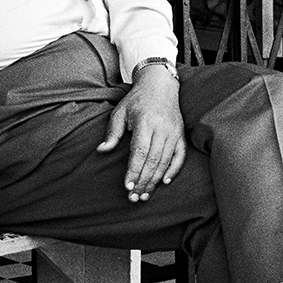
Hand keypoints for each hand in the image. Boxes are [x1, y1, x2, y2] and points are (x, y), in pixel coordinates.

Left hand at [97, 65, 186, 201]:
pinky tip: (164, 182)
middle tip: (134, 198)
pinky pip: (180, 156)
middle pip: (153, 160)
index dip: (134, 171)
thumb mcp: (120, 112)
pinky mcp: (181, 135)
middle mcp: (162, 128)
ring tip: (144, 195)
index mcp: (146, 122)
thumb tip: (101, 151)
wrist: (160, 85)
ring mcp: (174, 132)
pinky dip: (174, 170)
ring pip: (165, 161)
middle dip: (143, 181)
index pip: (140, 152)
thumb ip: (112, 133)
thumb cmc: (136, 100)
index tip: (127, 186)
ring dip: (155, 181)